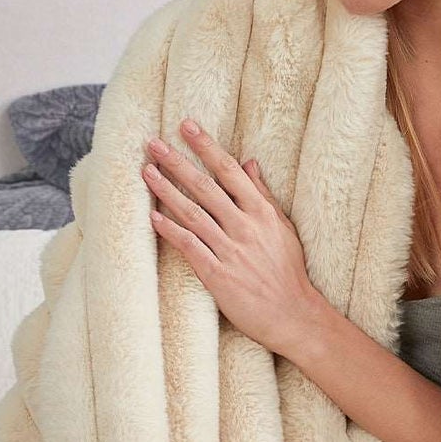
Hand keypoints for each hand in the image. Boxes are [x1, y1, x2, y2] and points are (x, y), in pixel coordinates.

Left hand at [142, 118, 326, 358]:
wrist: (294, 315)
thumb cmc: (288, 271)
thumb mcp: (281, 227)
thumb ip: (262, 194)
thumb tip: (250, 162)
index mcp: (261, 212)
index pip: (229, 171)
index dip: (206, 147)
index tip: (186, 126)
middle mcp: (245, 227)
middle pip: (205, 187)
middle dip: (177, 162)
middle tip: (153, 144)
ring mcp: (231, 251)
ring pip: (192, 213)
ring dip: (167, 191)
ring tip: (146, 172)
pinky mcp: (218, 275)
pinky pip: (190, 247)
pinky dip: (170, 231)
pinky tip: (153, 218)